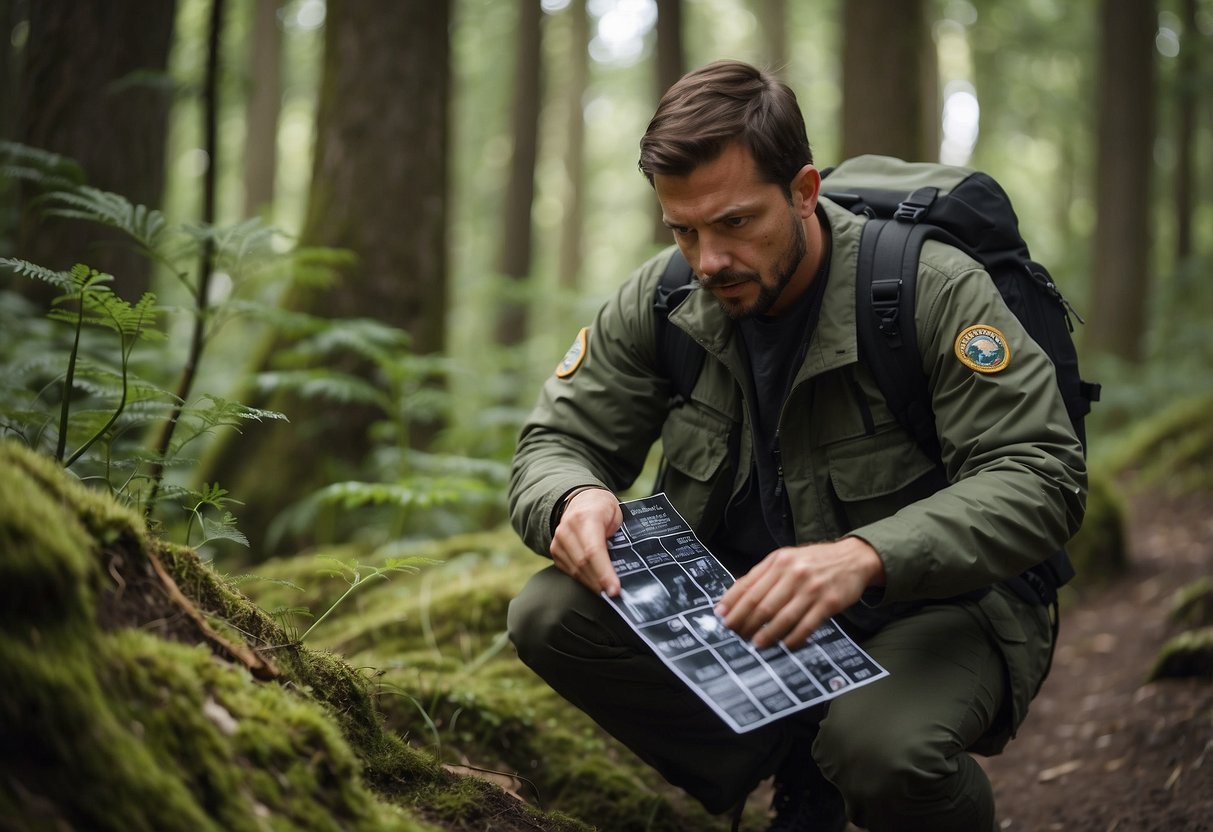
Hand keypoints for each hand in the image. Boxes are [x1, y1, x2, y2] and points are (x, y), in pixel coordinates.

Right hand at [549, 488, 622, 596]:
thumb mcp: (617, 515)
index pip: (593, 550)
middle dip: (600, 583)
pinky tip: (596, 584)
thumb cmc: (604, 509)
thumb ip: (619, 537)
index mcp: (586, 516)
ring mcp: (558, 540)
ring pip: (575, 570)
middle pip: (583, 564)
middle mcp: (567, 528)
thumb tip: (624, 567)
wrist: (582, 500)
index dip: (604, 572)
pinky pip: (569, 571)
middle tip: (614, 595)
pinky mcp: (555, 550)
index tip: (614, 589)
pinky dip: (584, 580)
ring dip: (592, 584)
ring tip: (607, 592)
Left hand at [714, 537, 884, 648]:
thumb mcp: (786, 559)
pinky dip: (794, 638)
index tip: (721, 618)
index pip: (748, 585)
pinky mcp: (828, 602)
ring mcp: (811, 588)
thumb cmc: (814, 562)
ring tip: (756, 645)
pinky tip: (785, 645)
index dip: (732, 603)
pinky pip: (806, 625)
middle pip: (762, 604)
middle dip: (745, 622)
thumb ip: (762, 575)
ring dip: (767, 634)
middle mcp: (793, 573)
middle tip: (736, 635)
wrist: (853, 558)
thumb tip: (734, 597)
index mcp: (778, 561)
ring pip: (782, 617)